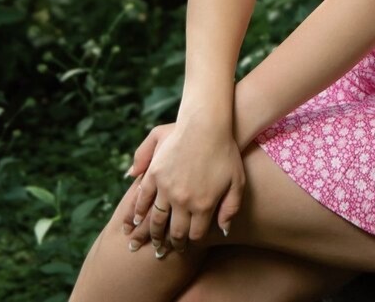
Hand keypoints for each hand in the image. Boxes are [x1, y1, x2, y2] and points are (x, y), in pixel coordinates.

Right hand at [121, 121, 244, 258]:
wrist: (207, 125)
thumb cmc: (226, 153)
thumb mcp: (237, 182)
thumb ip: (230, 208)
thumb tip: (223, 231)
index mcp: (203, 205)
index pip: (194, 234)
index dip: (190, 242)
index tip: (186, 246)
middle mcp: (183, 201)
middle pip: (174, 231)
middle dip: (171, 243)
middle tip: (166, 249)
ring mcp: (166, 188)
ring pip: (156, 219)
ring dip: (152, 233)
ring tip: (151, 240)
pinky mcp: (154, 174)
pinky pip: (143, 199)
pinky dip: (138, 212)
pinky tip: (137, 220)